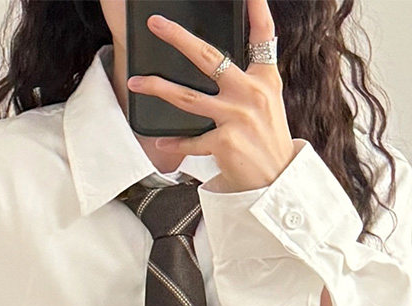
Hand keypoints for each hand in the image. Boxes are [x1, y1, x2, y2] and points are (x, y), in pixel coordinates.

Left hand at [124, 0, 293, 193]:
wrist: (275, 182)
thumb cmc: (267, 141)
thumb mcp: (269, 102)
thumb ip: (249, 78)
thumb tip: (217, 62)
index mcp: (264, 79)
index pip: (263, 34)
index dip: (257, 8)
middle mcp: (251, 93)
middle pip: (208, 57)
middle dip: (178, 37)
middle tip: (156, 24)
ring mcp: (236, 117)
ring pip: (188, 97)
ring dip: (157, 88)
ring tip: (136, 82)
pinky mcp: (225, 142)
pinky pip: (191, 140)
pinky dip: (175, 143)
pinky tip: (161, 142)